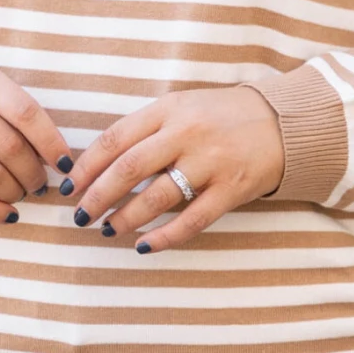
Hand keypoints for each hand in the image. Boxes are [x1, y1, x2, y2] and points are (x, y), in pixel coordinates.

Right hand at [0, 65, 71, 221]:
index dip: (52, 144)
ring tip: (21, 193)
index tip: (66, 165)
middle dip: (34, 174)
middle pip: (10, 149)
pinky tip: (7, 213)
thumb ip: (14, 112)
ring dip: (15, 192)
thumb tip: (56, 159)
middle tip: (39, 184)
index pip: (27, 114)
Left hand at [66, 85, 284, 252]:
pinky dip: (164, 237)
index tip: (69, 186)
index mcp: (169, 110)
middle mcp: (188, 134)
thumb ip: (147, 130)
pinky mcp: (232, 190)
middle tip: (79, 215)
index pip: (115, 139)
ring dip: (125, 218)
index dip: (87, 166)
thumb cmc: (223, 116)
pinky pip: (191, 220)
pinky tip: (143, 246)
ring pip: (156, 198)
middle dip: (97, 196)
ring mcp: (211, 163)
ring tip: (106, 229)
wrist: (284, 122)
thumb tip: (100, 164)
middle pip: (129, 169)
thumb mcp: (182, 107)